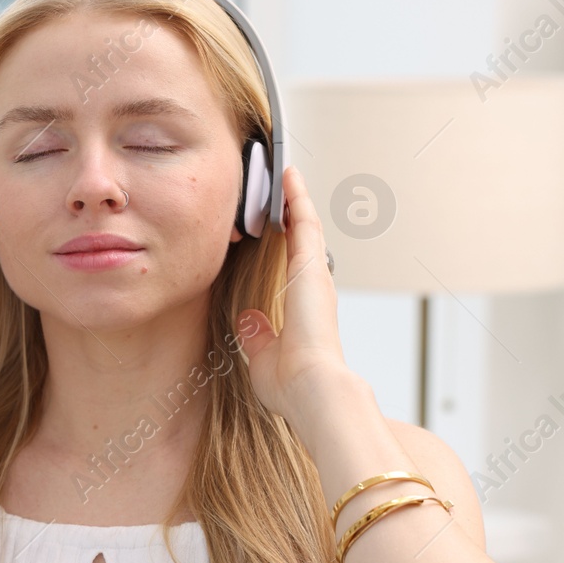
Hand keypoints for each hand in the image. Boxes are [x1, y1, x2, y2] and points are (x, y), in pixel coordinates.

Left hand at [236, 164, 353, 430]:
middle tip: (284, 188)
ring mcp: (314, 274)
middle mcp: (313, 287)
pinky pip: (304, 221)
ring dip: (296, 199)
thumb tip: (248, 319)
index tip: (279, 226)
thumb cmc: (291, 383)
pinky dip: (297, 197)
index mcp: (303, 308)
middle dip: (294, 214)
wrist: (311, 388)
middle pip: (303, 240)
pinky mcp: (311, 265)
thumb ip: (257, 336)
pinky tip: (288, 175)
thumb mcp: (262, 356)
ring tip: (286, 174)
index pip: (294, 267)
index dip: (288, 244)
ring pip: (306, 225)